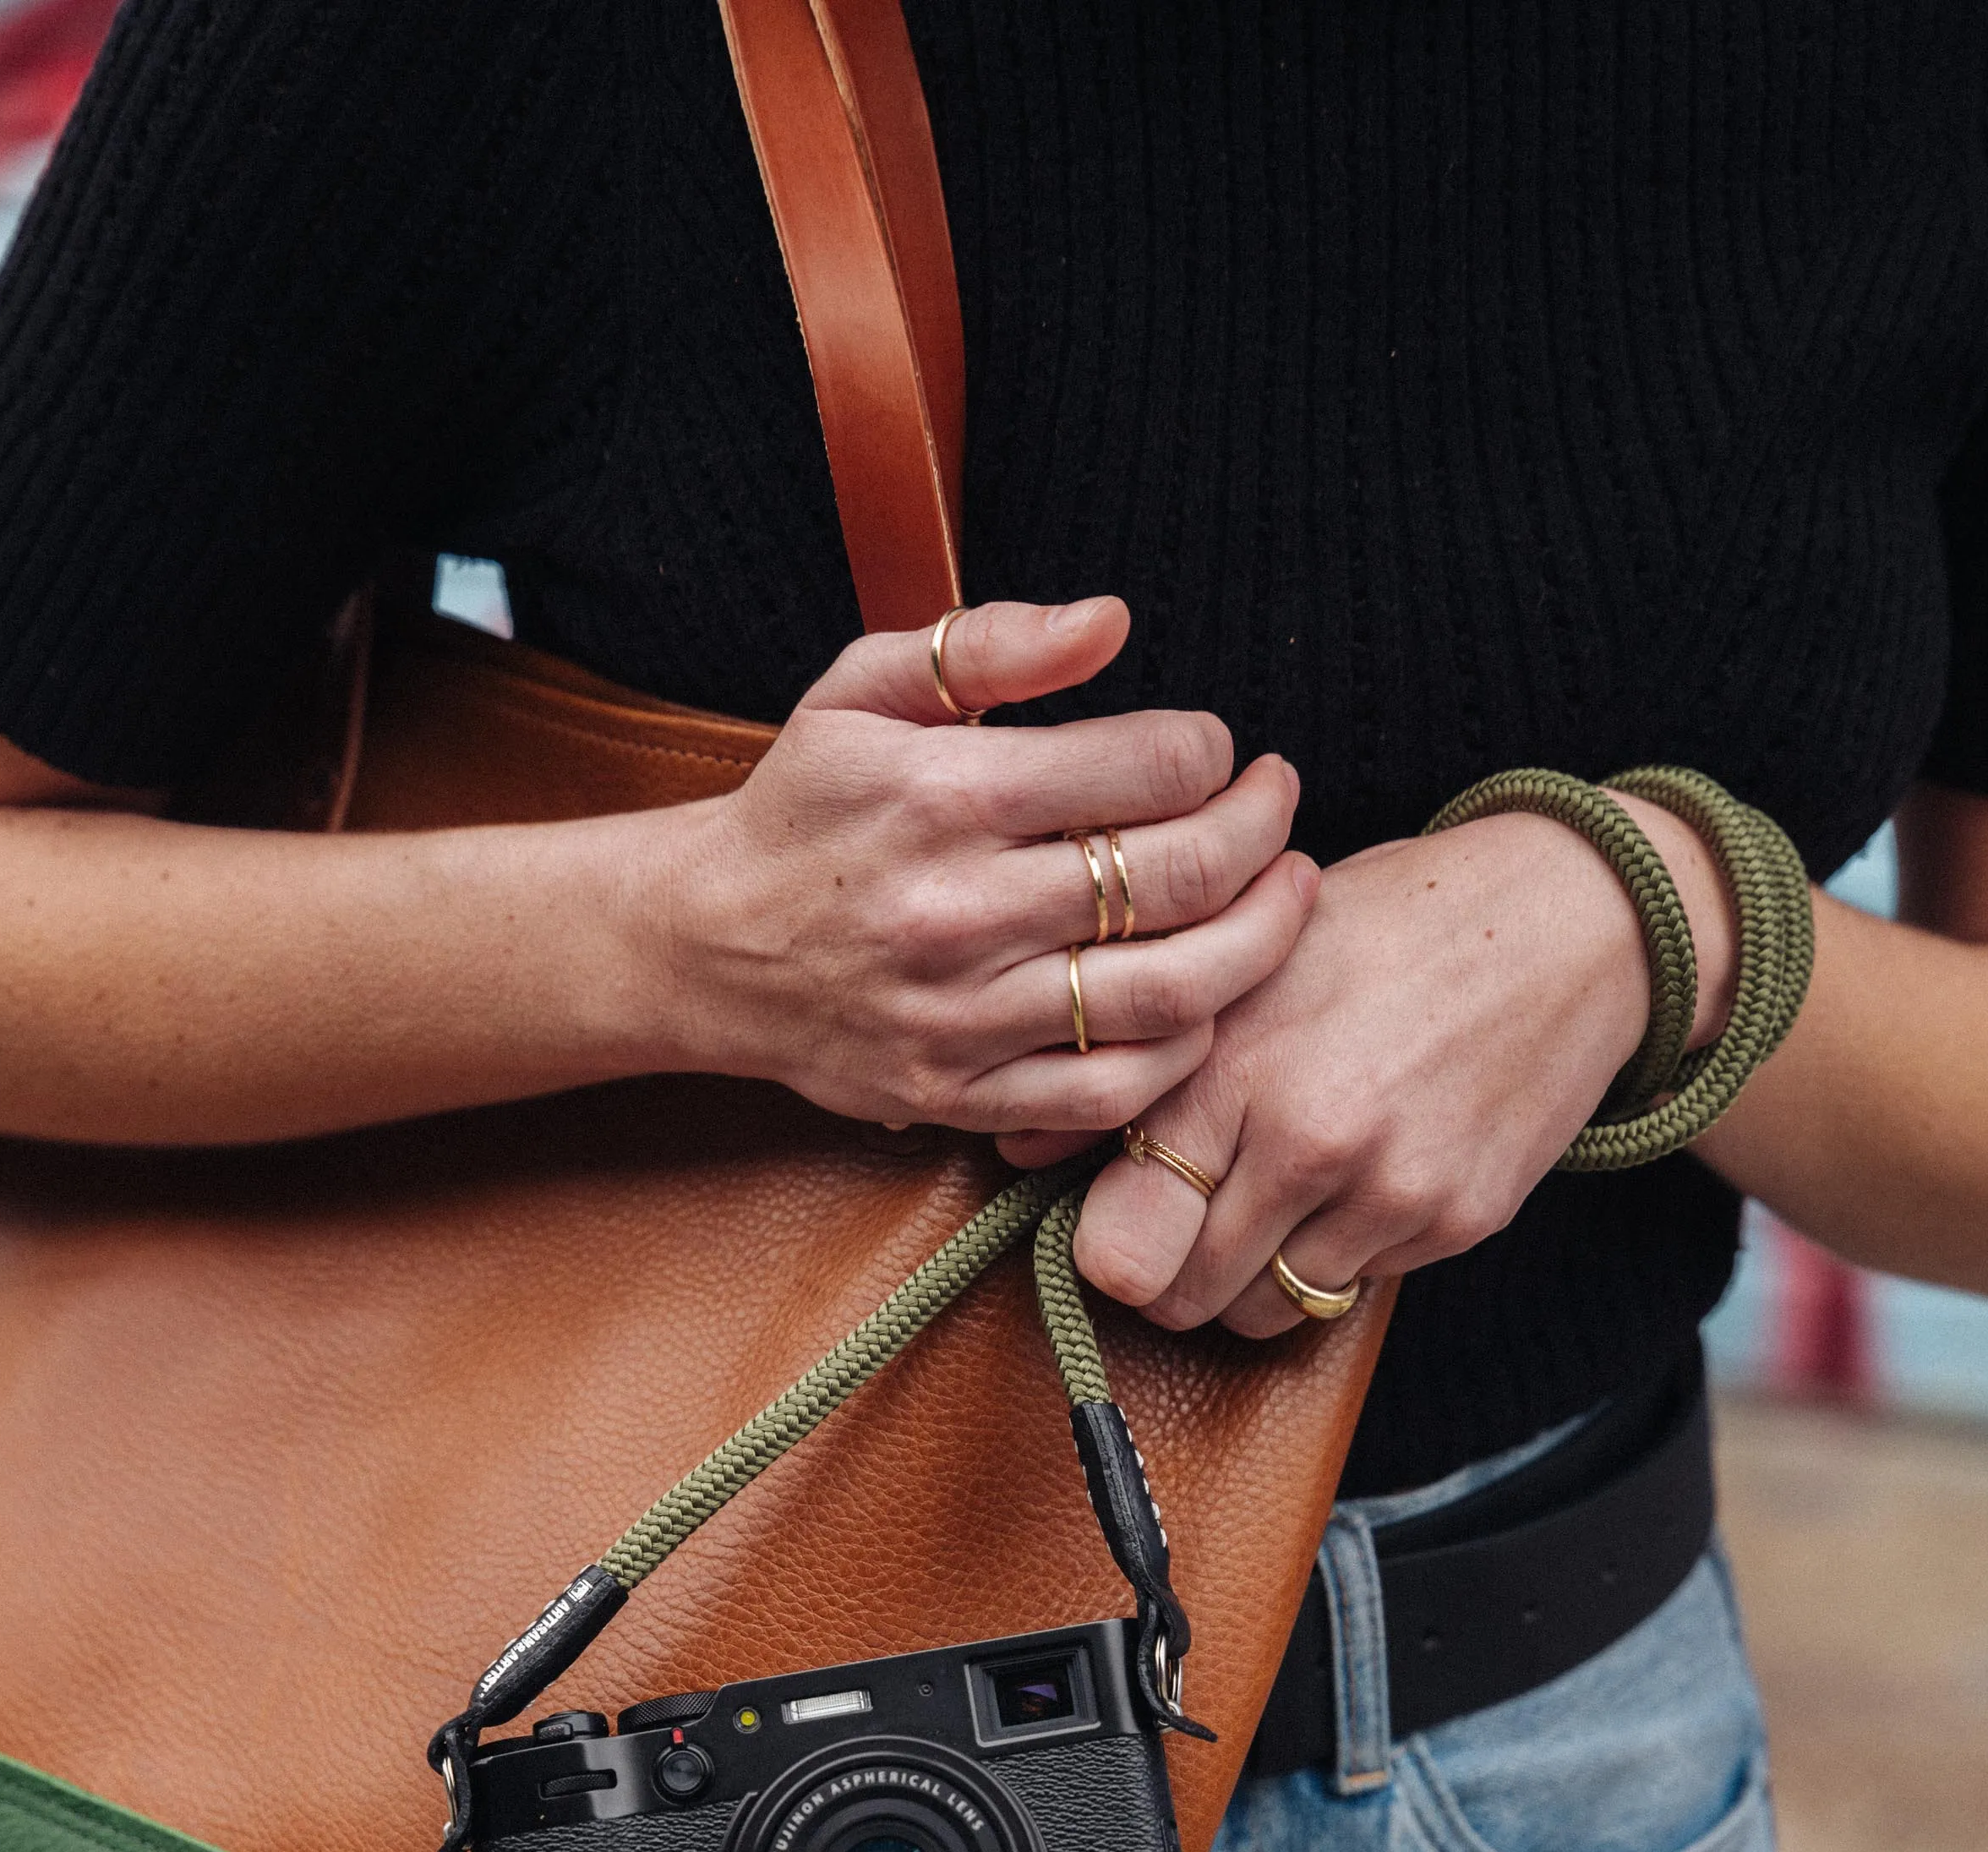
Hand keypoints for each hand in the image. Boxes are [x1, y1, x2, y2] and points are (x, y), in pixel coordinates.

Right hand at [642, 598, 1317, 1136]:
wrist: (702, 945)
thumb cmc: (803, 806)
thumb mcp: (863, 690)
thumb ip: (989, 645)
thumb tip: (1113, 620)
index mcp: (946, 795)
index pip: (1147, 769)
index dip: (1213, 752)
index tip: (1221, 748)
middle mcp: (959, 911)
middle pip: (1180, 880)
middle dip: (1262, 832)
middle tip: (1279, 806)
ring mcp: (963, 1017)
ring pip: (1170, 994)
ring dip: (1259, 942)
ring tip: (1286, 895)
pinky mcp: (960, 1094)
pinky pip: (1112, 1089)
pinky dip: (1185, 1047)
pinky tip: (1208, 997)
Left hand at [1001, 796, 1737, 1333]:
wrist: (1571, 923)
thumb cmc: (1389, 928)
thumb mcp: (1250, 964)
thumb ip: (1135, 1062)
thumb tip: (1015, 1141)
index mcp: (1238, 1066)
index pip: (1120, 1246)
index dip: (1104, 1244)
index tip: (1113, 1214)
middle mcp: (1312, 1141)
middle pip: (1185, 1300)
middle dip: (1167, 1275)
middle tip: (1178, 1221)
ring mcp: (1390, 1193)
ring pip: (1266, 1313)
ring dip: (1246, 1280)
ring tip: (1259, 1205)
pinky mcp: (1454, 1223)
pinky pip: (1351, 1292)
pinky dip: (1328, 1261)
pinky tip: (1341, 1188)